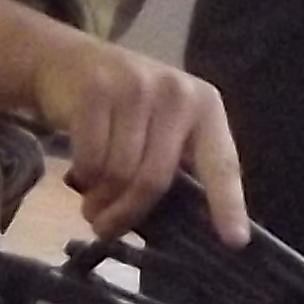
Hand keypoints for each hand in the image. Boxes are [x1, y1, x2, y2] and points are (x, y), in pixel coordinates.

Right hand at [26, 39, 249, 243]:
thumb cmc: (124, 107)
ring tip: (92, 204)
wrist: (69, 61)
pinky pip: (90, 158)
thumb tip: (182, 229)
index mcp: (205, 106)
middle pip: (154, 179)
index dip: (227, 204)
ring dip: (99, 200)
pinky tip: (80, 175)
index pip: (221, 163)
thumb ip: (176, 163)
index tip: (234, 242)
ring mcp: (135, 88)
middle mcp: (176, 93)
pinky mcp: (95, 90)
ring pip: (118, 173)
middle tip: (106, 228)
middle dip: (127, 214)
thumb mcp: (161, 126)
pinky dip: (82, 176)